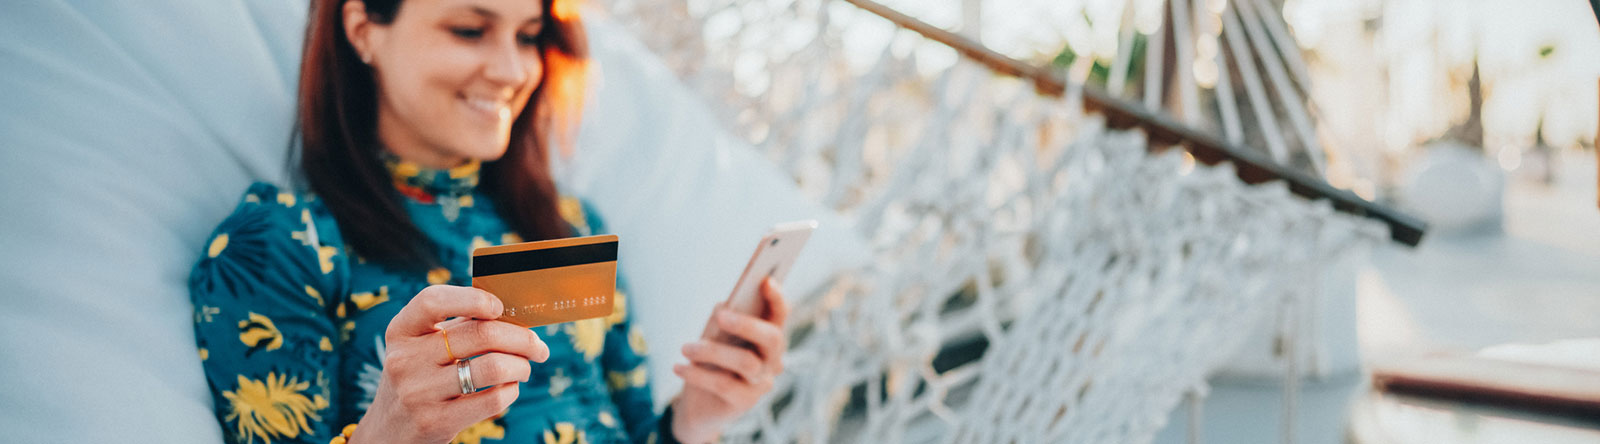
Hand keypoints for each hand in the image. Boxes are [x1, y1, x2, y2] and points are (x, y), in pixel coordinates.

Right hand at [348, 285, 550, 443]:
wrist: (389, 431)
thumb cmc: (419, 377)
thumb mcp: (421, 347)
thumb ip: (456, 326)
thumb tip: (512, 311)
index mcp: (401, 331)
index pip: (433, 300)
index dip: (473, 299)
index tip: (499, 307)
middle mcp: (405, 359)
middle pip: (481, 334)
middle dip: (522, 339)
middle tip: (537, 347)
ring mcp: (418, 392)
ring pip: (494, 367)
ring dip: (521, 366)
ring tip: (523, 369)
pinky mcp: (436, 421)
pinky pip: (493, 399)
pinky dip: (511, 390)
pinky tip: (509, 388)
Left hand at [670, 278, 789, 442]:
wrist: (698, 405)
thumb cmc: (710, 362)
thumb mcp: (714, 337)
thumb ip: (723, 321)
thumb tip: (724, 307)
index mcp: (767, 337)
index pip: (780, 315)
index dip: (777, 298)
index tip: (766, 281)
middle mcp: (772, 360)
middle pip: (772, 339)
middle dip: (747, 324)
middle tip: (721, 316)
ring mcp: (761, 383)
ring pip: (746, 362)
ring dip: (712, 351)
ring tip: (686, 347)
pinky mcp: (745, 403)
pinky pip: (724, 384)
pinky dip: (697, 373)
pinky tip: (678, 367)